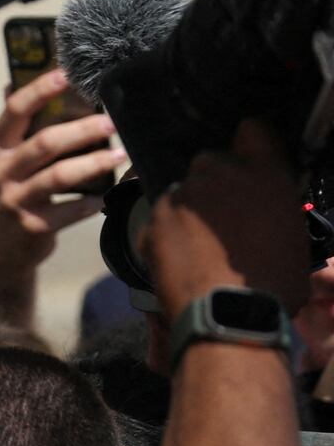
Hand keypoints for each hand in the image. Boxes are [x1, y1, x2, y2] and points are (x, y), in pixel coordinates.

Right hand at [0, 70, 124, 265]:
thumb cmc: (12, 190)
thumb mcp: (5, 157)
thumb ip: (15, 125)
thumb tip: (14, 81)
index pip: (15, 111)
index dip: (40, 91)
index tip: (67, 75)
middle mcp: (0, 170)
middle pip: (45, 143)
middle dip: (82, 130)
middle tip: (111, 122)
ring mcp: (14, 199)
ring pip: (60, 175)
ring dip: (95, 163)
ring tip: (120, 154)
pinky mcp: (32, 225)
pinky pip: (70, 209)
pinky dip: (93, 201)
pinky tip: (108, 195)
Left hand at [140, 119, 308, 329]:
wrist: (228, 316)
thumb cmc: (275, 283)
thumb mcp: (293, 235)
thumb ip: (273, 203)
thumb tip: (263, 204)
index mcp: (263, 171)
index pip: (255, 128)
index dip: (253, 143)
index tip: (251, 157)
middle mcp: (217, 172)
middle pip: (212, 162)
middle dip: (218, 183)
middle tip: (227, 218)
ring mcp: (180, 194)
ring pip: (184, 191)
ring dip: (191, 209)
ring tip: (203, 245)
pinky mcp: (152, 218)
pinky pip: (162, 218)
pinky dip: (169, 232)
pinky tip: (183, 258)